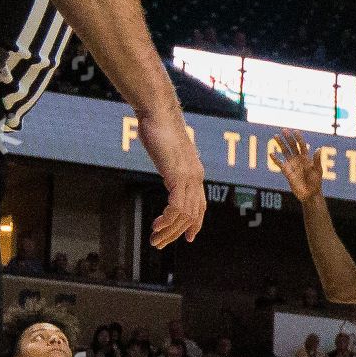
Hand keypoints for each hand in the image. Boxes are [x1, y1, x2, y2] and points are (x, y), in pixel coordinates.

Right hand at [139, 108, 205, 248]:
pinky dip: (168, 220)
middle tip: (159, 243)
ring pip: (185, 214)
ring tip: (155, 239)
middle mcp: (196, 177)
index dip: (195, 223)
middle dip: (177, 233)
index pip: (200, 205)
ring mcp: (189, 176)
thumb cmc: (159, 128)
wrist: (159, 113)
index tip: (188, 238)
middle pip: (193, 214)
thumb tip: (167, 164)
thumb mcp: (167, 152)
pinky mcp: (178, 175)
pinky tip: (157, 225)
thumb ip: (170, 163)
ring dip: (170, 231)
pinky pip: (177, 206)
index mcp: (195, 172)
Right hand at [270, 129, 323, 201]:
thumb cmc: (316, 182)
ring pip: (285, 152)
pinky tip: (271, 153)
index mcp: (307, 158)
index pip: (301, 145)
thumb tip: (319, 148)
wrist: (309, 194)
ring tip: (276, 136)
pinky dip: (275, 159)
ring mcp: (292, 165)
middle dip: (288, 138)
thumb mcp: (318, 171)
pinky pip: (280, 164)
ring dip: (281, 144)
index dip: (298, 138)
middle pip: (292, 146)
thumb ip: (317, 160)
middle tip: (284, 130)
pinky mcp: (287, 172)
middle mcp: (298, 159)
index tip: (295, 131)